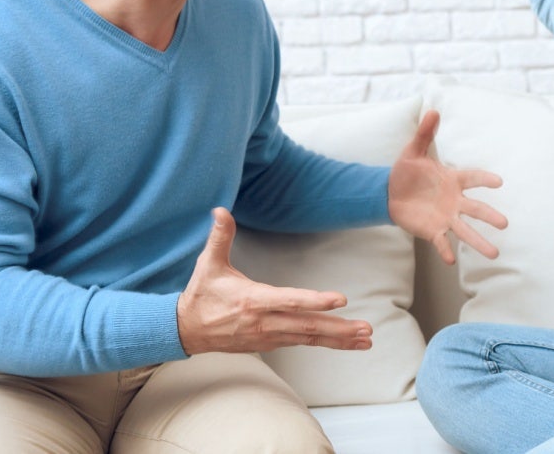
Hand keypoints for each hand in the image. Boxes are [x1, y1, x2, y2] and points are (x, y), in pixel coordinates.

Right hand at [176, 208, 372, 354]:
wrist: (186, 330)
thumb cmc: (202, 295)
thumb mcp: (208, 264)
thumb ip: (220, 237)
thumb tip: (221, 210)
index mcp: (253, 300)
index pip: (290, 300)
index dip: (316, 300)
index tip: (341, 300)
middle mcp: (265, 322)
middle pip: (307, 326)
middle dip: (339, 329)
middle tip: (366, 330)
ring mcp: (268, 336)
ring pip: (309, 338)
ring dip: (338, 339)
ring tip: (365, 340)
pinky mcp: (270, 343)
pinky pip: (303, 343)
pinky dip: (325, 343)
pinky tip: (345, 343)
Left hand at [388, 110, 507, 263]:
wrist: (389, 192)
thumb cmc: (406, 171)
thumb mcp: (413, 150)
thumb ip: (424, 134)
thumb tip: (433, 110)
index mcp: (452, 179)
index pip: (472, 178)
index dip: (484, 180)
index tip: (498, 182)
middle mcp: (454, 201)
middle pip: (475, 209)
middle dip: (490, 216)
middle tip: (504, 224)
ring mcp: (445, 217)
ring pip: (465, 230)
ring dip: (479, 242)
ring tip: (494, 254)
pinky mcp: (432, 230)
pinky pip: (441, 242)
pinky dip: (446, 251)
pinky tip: (451, 261)